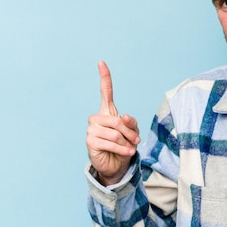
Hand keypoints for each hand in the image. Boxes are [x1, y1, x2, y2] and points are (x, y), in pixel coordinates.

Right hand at [86, 61, 139, 185]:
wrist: (116, 164)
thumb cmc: (124, 145)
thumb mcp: (133, 132)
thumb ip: (131, 123)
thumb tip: (123, 116)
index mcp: (108, 112)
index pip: (105, 92)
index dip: (105, 78)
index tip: (102, 63)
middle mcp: (97, 118)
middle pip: (118, 121)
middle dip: (130, 133)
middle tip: (136, 141)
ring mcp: (91, 129)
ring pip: (115, 133)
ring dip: (127, 142)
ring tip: (129, 148)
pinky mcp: (90, 141)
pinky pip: (110, 143)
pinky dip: (121, 149)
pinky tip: (125, 152)